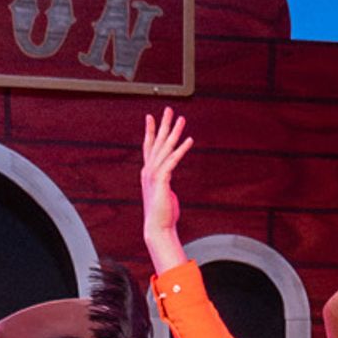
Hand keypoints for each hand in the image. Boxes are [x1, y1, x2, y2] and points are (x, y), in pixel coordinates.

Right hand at [140, 110, 196, 270]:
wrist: (157, 227)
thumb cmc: (162, 214)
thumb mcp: (163, 194)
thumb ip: (164, 184)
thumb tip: (167, 182)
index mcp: (148, 173)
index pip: (148, 147)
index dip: (150, 131)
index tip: (151, 117)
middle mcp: (149, 170)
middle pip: (157, 142)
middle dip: (163, 125)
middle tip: (169, 110)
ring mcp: (154, 175)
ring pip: (165, 148)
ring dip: (174, 133)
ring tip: (181, 119)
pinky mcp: (162, 180)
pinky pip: (173, 161)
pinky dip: (181, 149)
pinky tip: (189, 140)